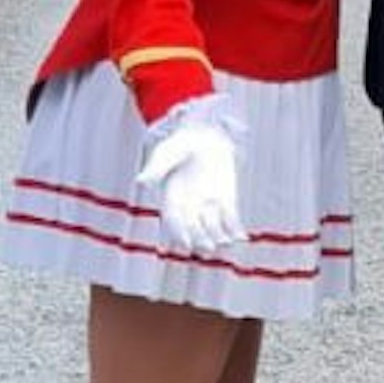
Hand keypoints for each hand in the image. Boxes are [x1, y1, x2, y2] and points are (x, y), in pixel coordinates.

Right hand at [136, 98, 243, 252]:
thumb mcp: (168, 152)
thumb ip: (156, 167)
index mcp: (172, 200)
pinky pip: (231, 220)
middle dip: (202, 240)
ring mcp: (208, 207)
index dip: (179, 235)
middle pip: (194, 231)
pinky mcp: (226, 202)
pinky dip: (236, 229)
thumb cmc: (182, 143)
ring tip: (228, 242)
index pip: (173, 223)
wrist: (205, 135)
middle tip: (210, 247)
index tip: (186, 245)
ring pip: (213, 230)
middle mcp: (190, 208)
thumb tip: (141, 180)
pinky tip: (242, 237)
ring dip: (220, 238)